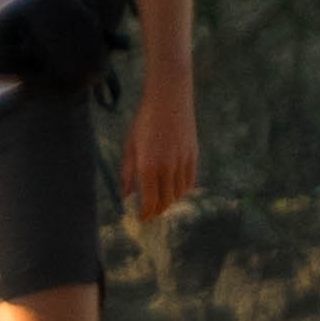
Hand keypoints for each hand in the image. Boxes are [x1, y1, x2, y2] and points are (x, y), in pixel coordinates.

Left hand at [122, 77, 198, 224]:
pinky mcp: (193, 156)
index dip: (145, 214)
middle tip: (149, 213)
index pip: (149, 201)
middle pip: (165, 201)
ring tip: (159, 202)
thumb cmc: (143, 123)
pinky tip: (173, 190)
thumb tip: (126, 195)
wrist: (169, 101)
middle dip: (156, 211)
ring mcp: (182, 162)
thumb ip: (128, 173)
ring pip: (178, 194)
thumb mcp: (129, 146)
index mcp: (147, 166)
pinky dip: (181, 191)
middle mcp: (167, 167)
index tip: (141, 219)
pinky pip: (189, 182)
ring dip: (169, 201)